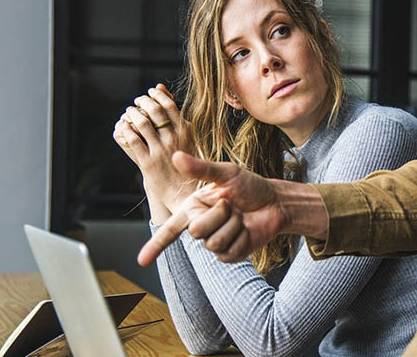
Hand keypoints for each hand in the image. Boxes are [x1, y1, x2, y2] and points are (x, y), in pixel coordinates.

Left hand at [112, 84, 194, 212]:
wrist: (183, 191)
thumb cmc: (185, 162)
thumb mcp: (186, 136)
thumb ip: (173, 113)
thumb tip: (160, 87)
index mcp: (186, 132)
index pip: (169, 105)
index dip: (157, 95)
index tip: (149, 93)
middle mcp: (174, 139)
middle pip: (155, 111)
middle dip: (143, 102)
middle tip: (137, 101)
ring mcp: (161, 151)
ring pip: (142, 124)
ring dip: (132, 114)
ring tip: (129, 112)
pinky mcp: (148, 163)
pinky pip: (133, 141)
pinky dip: (126, 130)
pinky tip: (124, 127)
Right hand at [138, 151, 328, 265]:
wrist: (275, 202)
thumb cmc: (250, 186)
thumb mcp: (227, 173)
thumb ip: (201, 168)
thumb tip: (176, 156)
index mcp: (193, 208)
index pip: (170, 229)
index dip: (155, 246)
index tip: (141, 261)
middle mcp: (201, 226)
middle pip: (196, 231)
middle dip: (219, 214)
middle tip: (232, 205)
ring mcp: (215, 242)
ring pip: (213, 242)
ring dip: (232, 225)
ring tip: (240, 216)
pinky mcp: (230, 254)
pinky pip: (228, 251)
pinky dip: (241, 237)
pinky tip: (246, 229)